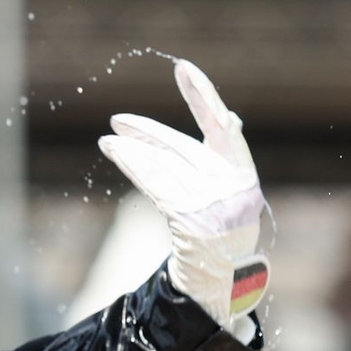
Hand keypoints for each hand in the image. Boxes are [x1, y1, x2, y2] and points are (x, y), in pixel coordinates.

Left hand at [98, 59, 268, 331]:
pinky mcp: (194, 221)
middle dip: (149, 132)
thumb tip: (230, 117)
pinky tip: (115, 152)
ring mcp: (215, 204)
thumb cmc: (223, 233)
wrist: (223, 283)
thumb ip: (223, 157)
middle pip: (181, 146)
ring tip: (107, 138)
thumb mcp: (230, 193)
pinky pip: (157, 185)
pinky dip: (135, 165)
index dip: (203, 94)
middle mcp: (232, 185)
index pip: (222, 125)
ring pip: (164, 165)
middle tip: (118, 120)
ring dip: (132, 149)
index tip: (183, 67)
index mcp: (242, 172)